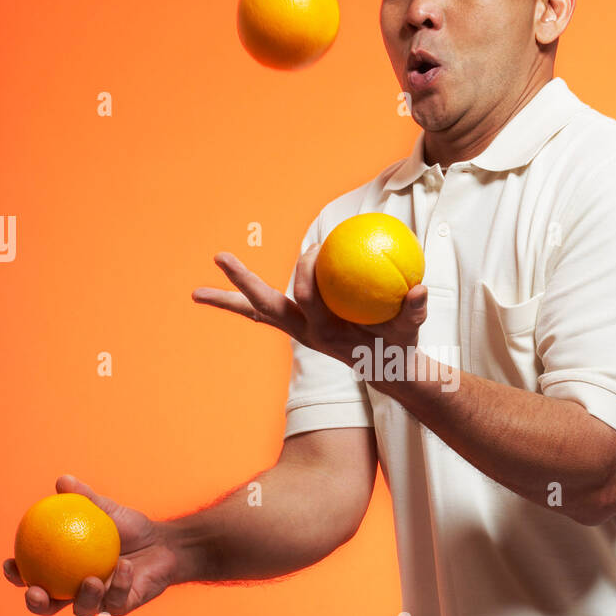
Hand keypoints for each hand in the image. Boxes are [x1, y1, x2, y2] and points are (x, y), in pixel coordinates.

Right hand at [3, 474, 181, 615]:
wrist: (164, 543)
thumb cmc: (129, 528)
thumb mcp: (107, 510)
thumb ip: (84, 499)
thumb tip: (62, 481)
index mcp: (64, 570)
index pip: (33, 576)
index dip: (17, 575)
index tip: (11, 564)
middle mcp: (76, 590)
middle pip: (49, 606)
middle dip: (38, 604)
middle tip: (37, 593)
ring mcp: (100, 602)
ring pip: (83, 610)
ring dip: (85, 598)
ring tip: (91, 580)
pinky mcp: (123, 606)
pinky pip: (118, 599)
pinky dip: (121, 582)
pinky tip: (124, 567)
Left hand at [191, 246, 427, 368]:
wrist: (389, 369)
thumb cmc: (400, 344)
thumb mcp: (412, 327)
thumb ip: (414, 308)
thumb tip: (419, 289)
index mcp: (325, 332)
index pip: (305, 298)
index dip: (305, 272)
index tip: (317, 246)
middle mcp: (304, 332)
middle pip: (264, 307)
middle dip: (239, 285)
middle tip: (219, 256)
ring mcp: (298, 330)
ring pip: (258, 312)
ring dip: (229, 299)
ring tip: (196, 293)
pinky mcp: (300, 326)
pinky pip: (269, 311)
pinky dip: (250, 300)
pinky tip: (232, 284)